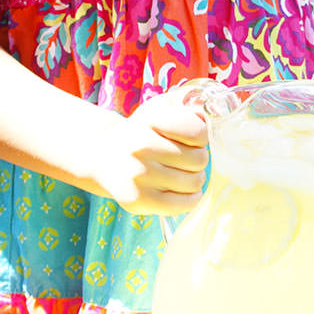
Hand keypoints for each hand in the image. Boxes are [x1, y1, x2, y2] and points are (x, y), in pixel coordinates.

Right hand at [94, 89, 208, 215]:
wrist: (103, 155)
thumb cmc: (142, 132)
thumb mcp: (160, 111)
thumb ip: (187, 109)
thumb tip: (210, 117)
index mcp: (151, 119)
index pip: (197, 131)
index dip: (202, 136)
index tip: (194, 139)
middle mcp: (142, 146)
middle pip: (199, 159)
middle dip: (198, 158)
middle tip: (187, 159)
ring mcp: (138, 174)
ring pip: (194, 182)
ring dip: (195, 178)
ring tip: (183, 174)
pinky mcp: (137, 200)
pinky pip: (181, 204)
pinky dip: (190, 199)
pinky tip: (183, 191)